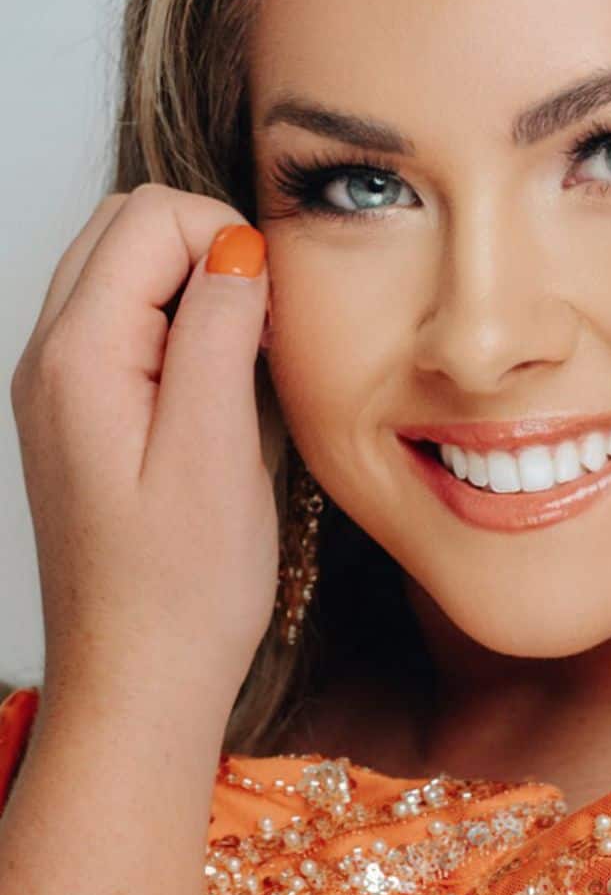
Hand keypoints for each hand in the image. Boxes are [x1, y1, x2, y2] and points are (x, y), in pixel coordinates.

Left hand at [10, 184, 278, 710]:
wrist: (140, 676)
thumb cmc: (183, 587)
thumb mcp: (216, 451)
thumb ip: (218, 332)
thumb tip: (236, 247)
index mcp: (80, 358)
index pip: (149, 218)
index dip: (227, 238)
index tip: (273, 310)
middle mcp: (53, 358)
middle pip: (127, 228)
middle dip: (208, 247)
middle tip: (264, 324)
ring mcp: (62, 384)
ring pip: (126, 269)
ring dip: (196, 284)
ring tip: (248, 354)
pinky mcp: (85, 411)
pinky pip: (129, 320)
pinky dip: (182, 321)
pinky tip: (221, 380)